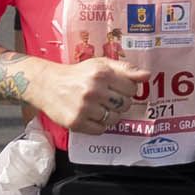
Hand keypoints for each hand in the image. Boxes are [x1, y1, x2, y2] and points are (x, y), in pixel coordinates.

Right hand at [38, 51, 152, 135]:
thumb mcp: (100, 65)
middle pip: (125, 105)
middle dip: (120, 103)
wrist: (47, 85)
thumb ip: (125, 69)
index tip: (118, 88)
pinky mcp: (76, 122)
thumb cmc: (77, 74)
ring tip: (99, 107)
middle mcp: (94, 90)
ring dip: (110, 115)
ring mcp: (84, 108)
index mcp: (102, 73)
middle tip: (108, 98)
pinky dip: (99, 125)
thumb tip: (147, 75)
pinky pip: (101, 130)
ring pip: (115, 119)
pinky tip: (91, 115)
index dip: (127, 89)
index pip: (132, 88)